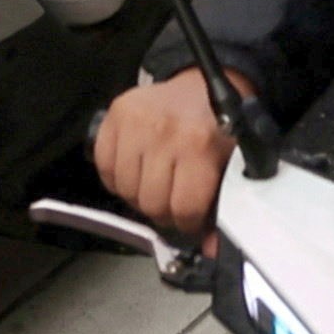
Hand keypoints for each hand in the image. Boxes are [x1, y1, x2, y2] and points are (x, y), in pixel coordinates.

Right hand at [95, 68, 236, 244]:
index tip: (190, 220)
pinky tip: (134, 169)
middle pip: (152, 203)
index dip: (188, 223)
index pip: (184, 208)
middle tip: (171, 203)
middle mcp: (165, 132)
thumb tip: (210, 248)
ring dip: (139, 196)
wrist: (197, 85)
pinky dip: (116, 177)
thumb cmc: (214, 127)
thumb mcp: (228, 164)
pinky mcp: (116, 113)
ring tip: (153, 185)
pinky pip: (104, 166)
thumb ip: (221, 206)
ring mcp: (136, 121)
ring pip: (125, 189)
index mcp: (199, 145)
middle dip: (163, 212)